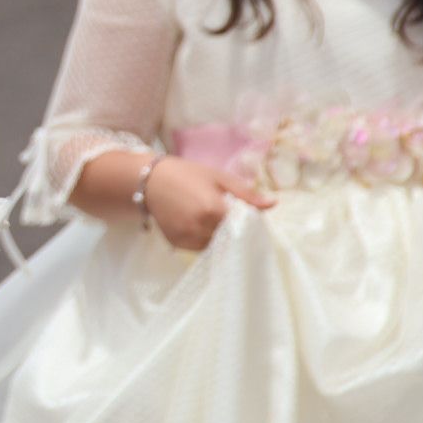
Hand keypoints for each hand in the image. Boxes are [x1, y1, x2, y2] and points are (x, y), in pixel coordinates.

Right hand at [141, 156, 273, 250]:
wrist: (149, 180)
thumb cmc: (187, 174)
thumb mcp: (218, 177)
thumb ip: (246, 193)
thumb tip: (273, 204)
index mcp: (214, 209)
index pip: (242, 227)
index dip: (246, 223)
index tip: (247, 219)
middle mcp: (200, 227)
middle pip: (229, 238)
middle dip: (232, 230)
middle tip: (227, 217)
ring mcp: (187, 237)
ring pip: (215, 246)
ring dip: (218, 237)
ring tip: (210, 220)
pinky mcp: (177, 243)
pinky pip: (199, 248)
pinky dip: (203, 240)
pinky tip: (198, 225)